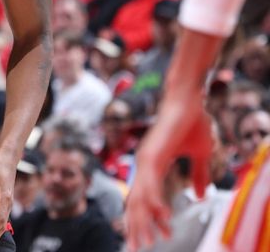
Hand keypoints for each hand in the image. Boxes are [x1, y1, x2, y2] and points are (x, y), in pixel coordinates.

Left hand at [125, 98, 212, 250]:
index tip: (154, 240)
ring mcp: (146, 159)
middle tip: (137, 249)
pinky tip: (161, 216)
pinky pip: (151, 183)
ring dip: (144, 221)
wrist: (189, 100)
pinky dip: (154, 201)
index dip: (148, 220)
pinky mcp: (153, 154)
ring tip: (147, 242)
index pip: (145, 198)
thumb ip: (198, 175)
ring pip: (141, 196)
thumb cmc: (192, 123)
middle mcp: (144, 164)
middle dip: (137, 227)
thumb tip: (201, 195)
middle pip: (136, 202)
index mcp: (152, 165)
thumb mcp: (200, 155)